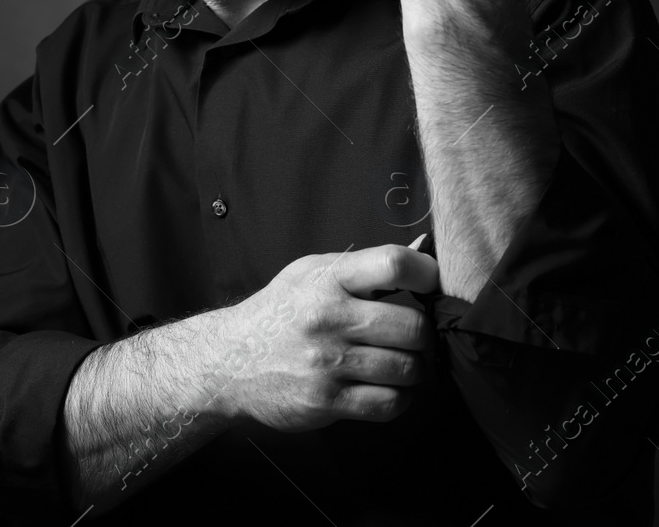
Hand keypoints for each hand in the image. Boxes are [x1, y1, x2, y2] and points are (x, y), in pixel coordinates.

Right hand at [215, 244, 438, 431]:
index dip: (426, 275)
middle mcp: (327, 317)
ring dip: (412, 369)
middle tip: (410, 337)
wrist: (228, 359)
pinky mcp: (326, 400)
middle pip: (413, 327)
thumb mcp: (314, 274)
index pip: (394, 265)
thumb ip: (367, 267)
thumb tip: (425, 253)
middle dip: (421, 335)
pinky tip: (384, 387)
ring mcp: (326, 362)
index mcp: (327, 278)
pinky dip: (397, 398)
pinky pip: (389, 403)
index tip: (430, 287)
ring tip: (397, 362)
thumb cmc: (281, 312)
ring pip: (407, 369)